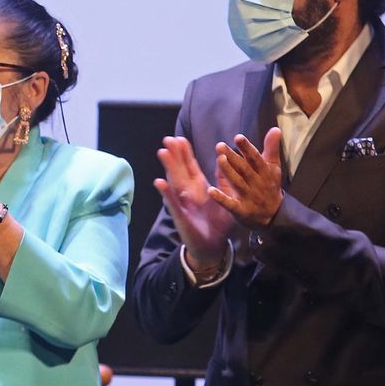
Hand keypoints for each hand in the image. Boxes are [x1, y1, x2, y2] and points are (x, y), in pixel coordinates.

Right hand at [154, 135, 235, 267]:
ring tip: (162, 152)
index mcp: (199, 188)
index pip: (190, 167)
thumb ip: (223, 181)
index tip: (180, 139)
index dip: (185, 154)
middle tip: (168, 139)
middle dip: (174, 155)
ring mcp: (182, 204)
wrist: (213, 246)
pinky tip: (159, 182)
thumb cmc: (218, 223)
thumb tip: (224, 160)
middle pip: (179, 170)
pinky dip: (166, 193)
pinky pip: (173, 203)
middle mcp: (188, 193)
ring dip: (168, 168)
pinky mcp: (181, 216)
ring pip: (174, 182)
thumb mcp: (225, 199)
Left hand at [208, 128, 284, 229]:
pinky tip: (210, 191)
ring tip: (219, 159)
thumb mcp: (273, 167)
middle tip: (220, 145)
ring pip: (237, 183)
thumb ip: (271, 148)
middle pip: (244, 169)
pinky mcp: (241, 210)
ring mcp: (249, 197)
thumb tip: (275, 129)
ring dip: (228, 172)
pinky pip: (230, 204)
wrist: (273, 216)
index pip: (255, 158)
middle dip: (233, 157)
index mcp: (265, 172)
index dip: (247, 148)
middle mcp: (257, 184)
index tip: (238, 137)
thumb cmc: (269, 186)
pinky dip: (221, 198)